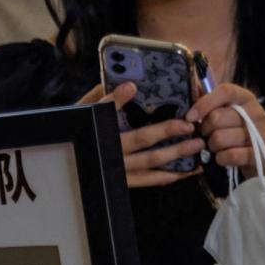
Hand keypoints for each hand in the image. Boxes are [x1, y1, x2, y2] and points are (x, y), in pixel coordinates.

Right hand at [78, 81, 203, 187]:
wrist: (66, 163)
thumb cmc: (77, 133)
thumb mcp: (82, 114)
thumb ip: (101, 98)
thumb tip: (125, 82)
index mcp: (98, 128)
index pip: (105, 110)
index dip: (117, 99)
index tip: (131, 86)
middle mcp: (109, 149)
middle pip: (140, 138)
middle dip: (166, 130)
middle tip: (189, 124)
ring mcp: (118, 168)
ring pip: (150, 161)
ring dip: (176, 153)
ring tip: (198, 145)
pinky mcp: (124, 182)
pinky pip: (150, 180)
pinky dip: (170, 175)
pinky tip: (189, 169)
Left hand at [190, 82, 264, 177]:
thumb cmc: (241, 133)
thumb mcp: (230, 113)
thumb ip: (213, 102)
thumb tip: (193, 88)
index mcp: (246, 98)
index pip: (225, 91)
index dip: (204, 103)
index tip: (189, 116)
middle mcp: (256, 112)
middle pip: (216, 117)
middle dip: (205, 130)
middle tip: (208, 135)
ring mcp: (260, 133)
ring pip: (219, 138)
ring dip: (212, 146)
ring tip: (218, 147)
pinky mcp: (260, 153)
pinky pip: (229, 155)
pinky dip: (221, 159)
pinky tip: (224, 158)